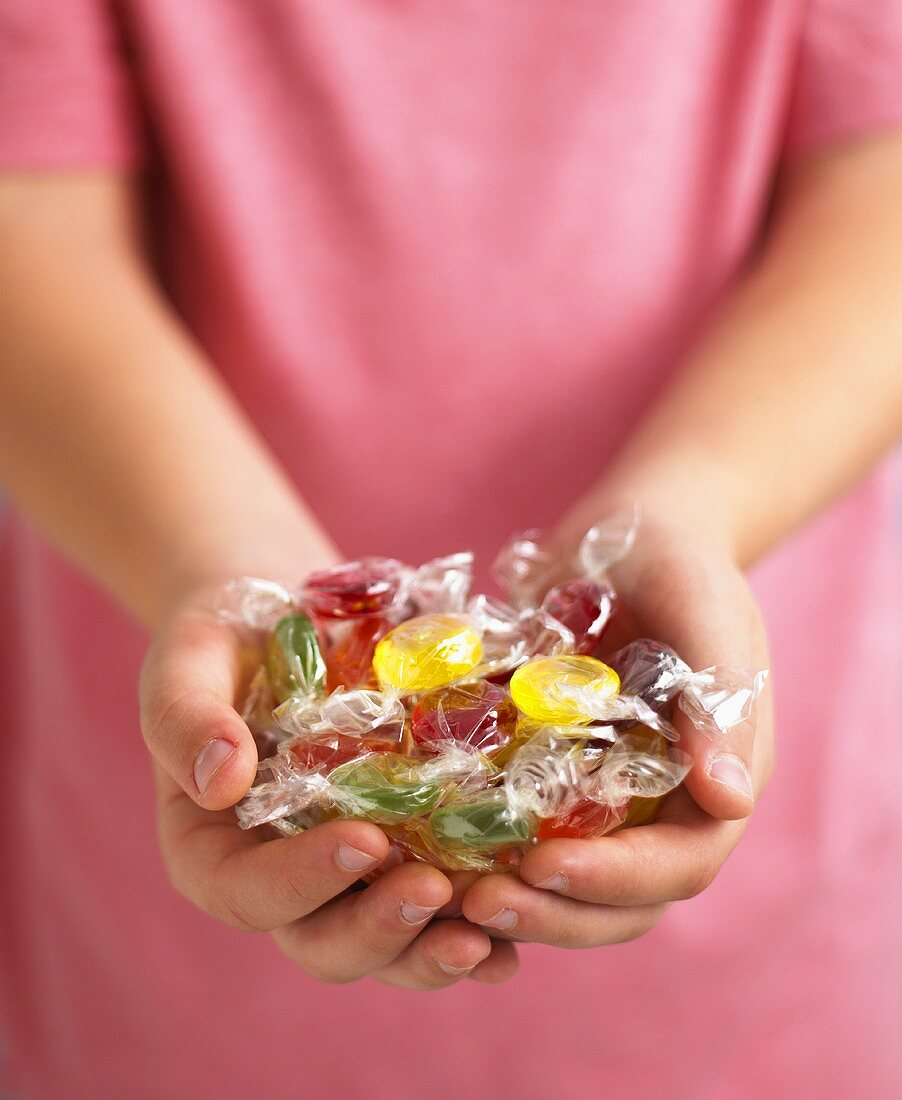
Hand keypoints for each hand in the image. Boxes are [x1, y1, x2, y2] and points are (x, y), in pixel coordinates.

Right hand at [139, 590, 518, 987]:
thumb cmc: (224, 640)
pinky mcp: (403, 855)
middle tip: (433, 889)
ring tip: (488, 934)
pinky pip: (437, 911)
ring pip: (387, 944)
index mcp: (214, 850)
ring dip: (435, 947)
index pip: (248, 892)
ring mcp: (348, 876)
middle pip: (323, 941)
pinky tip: (514, 930)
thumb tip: (220, 782)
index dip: (303, 880)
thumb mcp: (187, 662)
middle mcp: (282, 879)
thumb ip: (185, 718)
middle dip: (379, 928)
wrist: (285, 621)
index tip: (363, 840)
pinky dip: (476, 930)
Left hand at [460, 511, 772, 946]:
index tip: (544, 867)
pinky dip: (484, 850)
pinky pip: (525, 831)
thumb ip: (719, 698)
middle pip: (623, 898)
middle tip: (475, 903)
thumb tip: (729, 803)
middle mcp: (668, 804)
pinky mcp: (558, 776)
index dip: (617, 879)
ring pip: (570, 880)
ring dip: (515, 898)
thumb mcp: (703, 609)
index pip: (682, 862)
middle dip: (554, 911)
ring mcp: (611, 796)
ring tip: (445, 890)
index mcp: (717, 778)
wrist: (632, 534)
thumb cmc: (678, 560)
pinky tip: (426, 845)